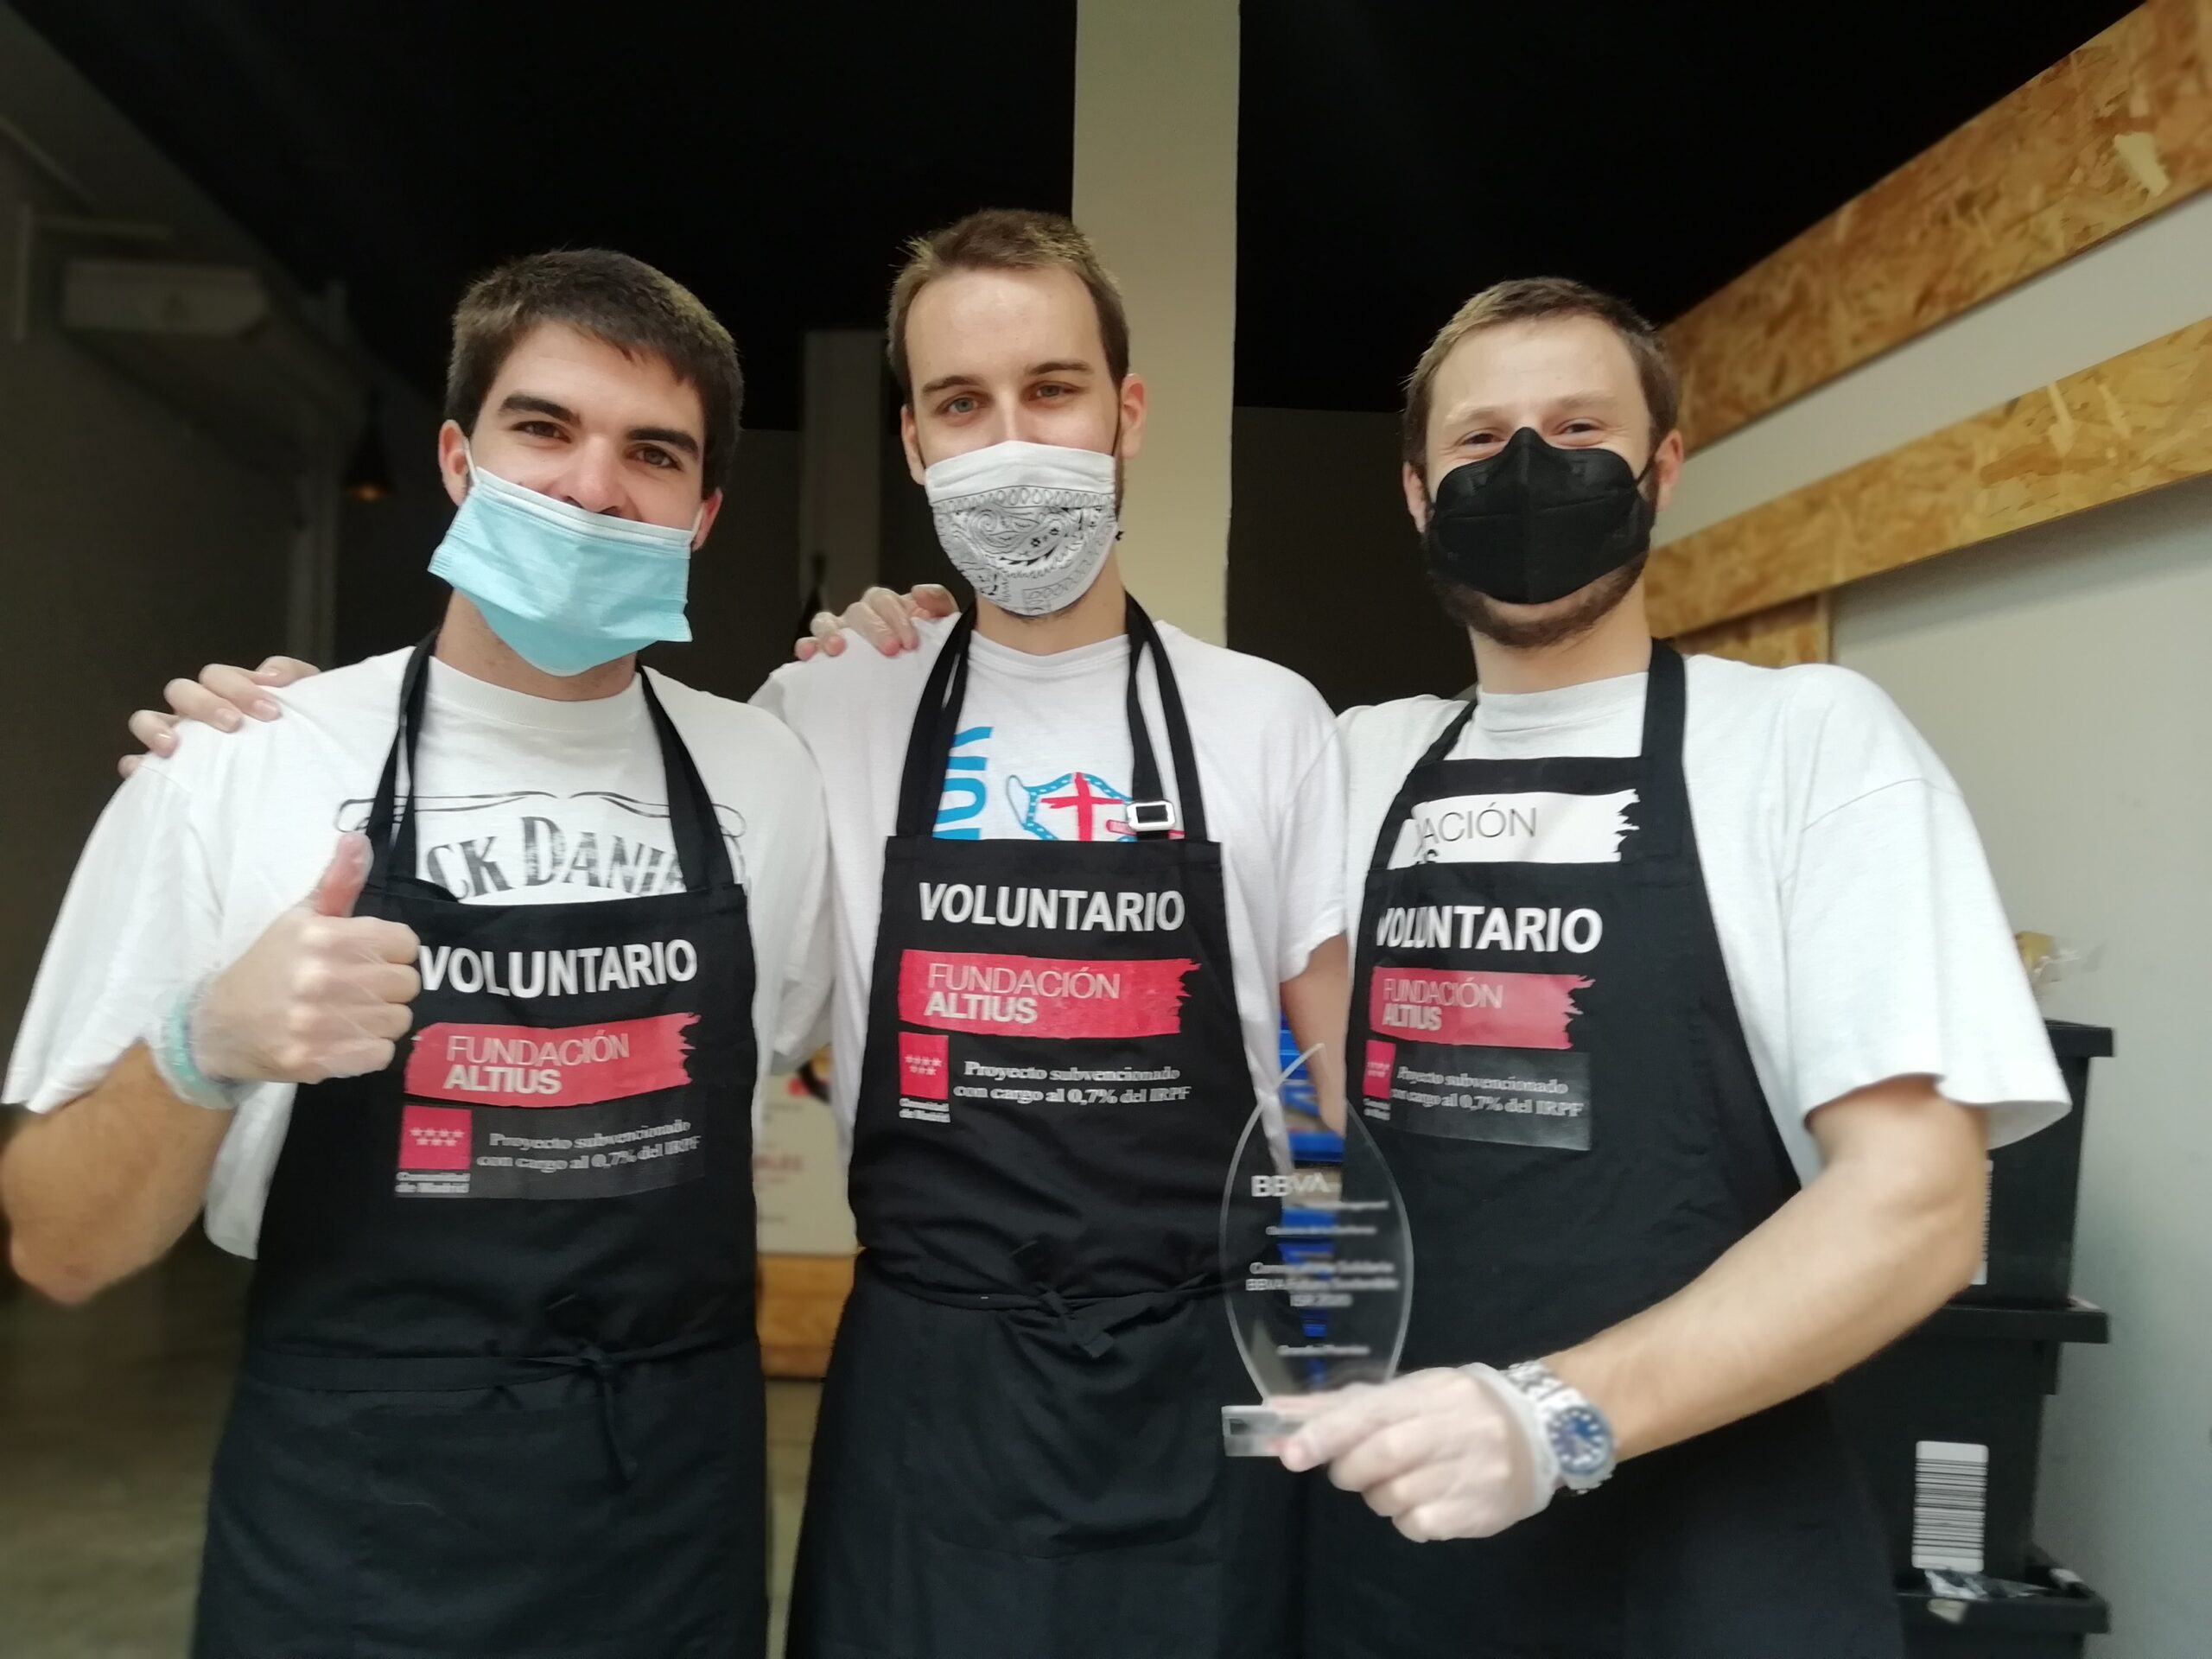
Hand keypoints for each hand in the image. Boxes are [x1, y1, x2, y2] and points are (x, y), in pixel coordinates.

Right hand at [121, 656, 321, 778]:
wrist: (308, 767)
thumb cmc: (298, 730)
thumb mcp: (306, 699)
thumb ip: (294, 676)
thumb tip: (270, 675)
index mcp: (226, 692)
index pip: (218, 676)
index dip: (240, 687)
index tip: (270, 711)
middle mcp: (197, 711)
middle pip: (181, 690)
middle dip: (205, 704)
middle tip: (233, 725)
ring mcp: (178, 738)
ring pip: (147, 718)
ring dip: (157, 727)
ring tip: (174, 747)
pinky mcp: (167, 769)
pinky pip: (137, 762)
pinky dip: (136, 763)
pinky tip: (141, 770)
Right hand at [195, 835, 420, 1083]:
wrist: (216, 1025)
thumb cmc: (267, 966)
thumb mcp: (298, 919)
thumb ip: (336, 883)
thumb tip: (358, 838)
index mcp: (321, 937)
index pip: (405, 943)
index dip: (393, 950)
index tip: (372, 956)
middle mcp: (321, 978)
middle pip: (407, 983)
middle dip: (389, 985)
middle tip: (362, 987)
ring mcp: (317, 1023)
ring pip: (398, 1020)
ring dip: (382, 1018)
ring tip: (352, 1012)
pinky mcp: (314, 1060)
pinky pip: (381, 1054)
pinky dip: (369, 1049)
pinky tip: (344, 1037)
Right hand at [792, 584, 957, 660]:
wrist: (925, 684)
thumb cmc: (927, 651)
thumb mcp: (943, 626)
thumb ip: (939, 603)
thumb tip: (919, 592)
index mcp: (888, 607)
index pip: (885, 600)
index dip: (897, 617)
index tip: (911, 642)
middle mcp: (861, 616)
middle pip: (858, 610)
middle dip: (874, 628)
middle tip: (890, 650)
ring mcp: (840, 633)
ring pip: (826, 620)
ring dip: (830, 632)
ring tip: (838, 649)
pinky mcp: (824, 653)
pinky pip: (809, 644)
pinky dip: (807, 645)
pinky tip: (809, 654)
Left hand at [1278, 1366, 1555, 1541]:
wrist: (1543, 1433)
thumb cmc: (1462, 1408)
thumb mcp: (1412, 1392)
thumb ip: (1350, 1404)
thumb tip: (1283, 1411)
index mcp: (1434, 1390)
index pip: (1371, 1411)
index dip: (1326, 1433)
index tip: (1289, 1452)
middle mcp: (1455, 1428)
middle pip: (1380, 1457)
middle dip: (1349, 1469)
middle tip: (1350, 1469)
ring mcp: (1472, 1472)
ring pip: (1395, 1497)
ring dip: (1378, 1495)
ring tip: (1396, 1481)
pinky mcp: (1480, 1512)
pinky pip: (1418, 1526)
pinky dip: (1406, 1518)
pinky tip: (1422, 1501)